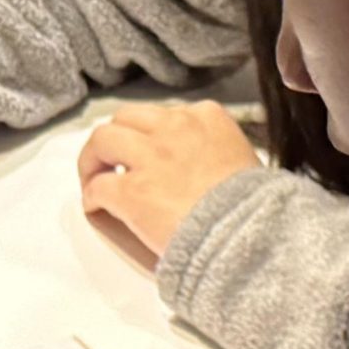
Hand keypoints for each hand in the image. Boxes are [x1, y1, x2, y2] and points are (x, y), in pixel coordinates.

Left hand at [77, 102, 260, 259]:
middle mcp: (174, 127)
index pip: (165, 114)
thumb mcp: (244, 159)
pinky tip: (96, 208)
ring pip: (102, 140)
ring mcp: (150, 157)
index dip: (150, 134)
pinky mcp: (131, 191)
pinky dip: (92, 196)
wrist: (250, 234)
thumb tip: (203, 166)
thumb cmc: (256, 205)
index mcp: (206, 116)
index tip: (149, 152)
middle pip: (127, 118)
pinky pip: (98, 186)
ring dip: (93, 159)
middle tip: (111, 161)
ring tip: (94, 179)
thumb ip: (217, 150)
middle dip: (116, 138)